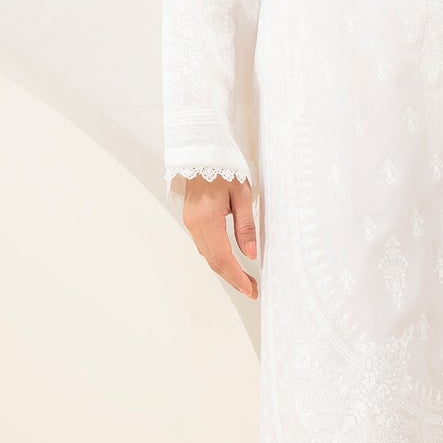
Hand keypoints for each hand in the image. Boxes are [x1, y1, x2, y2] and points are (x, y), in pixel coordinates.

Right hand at [180, 175, 258, 298]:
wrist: (203, 152)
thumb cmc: (225, 168)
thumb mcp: (242, 195)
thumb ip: (246, 226)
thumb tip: (251, 254)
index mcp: (207, 219)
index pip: (222, 256)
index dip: (236, 276)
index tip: (250, 289)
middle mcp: (194, 224)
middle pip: (213, 260)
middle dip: (233, 278)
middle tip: (252, 290)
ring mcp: (190, 222)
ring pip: (207, 255)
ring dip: (225, 269)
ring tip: (245, 280)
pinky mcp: (191, 220)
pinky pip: (204, 246)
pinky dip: (217, 258)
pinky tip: (230, 262)